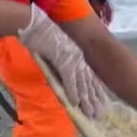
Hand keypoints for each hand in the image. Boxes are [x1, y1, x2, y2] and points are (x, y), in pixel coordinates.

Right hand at [18, 3, 109, 118]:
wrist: (34, 24)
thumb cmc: (41, 36)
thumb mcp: (55, 52)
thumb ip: (61, 63)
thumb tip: (63, 75)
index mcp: (78, 56)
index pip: (90, 76)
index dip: (96, 90)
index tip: (102, 102)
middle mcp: (78, 59)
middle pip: (89, 82)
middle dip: (94, 99)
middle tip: (100, 113)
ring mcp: (72, 60)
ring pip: (82, 84)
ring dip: (86, 100)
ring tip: (90, 113)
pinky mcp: (63, 61)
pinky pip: (69, 80)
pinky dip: (73, 92)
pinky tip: (75, 103)